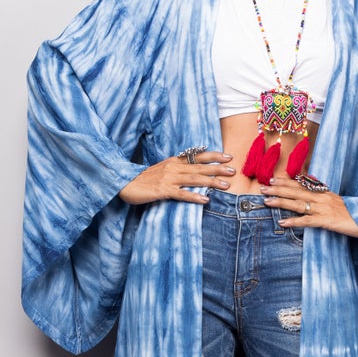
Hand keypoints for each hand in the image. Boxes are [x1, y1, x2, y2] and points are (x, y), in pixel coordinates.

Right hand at [119, 151, 234, 204]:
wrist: (124, 183)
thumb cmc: (144, 179)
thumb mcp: (163, 170)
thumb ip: (178, 169)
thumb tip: (195, 171)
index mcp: (174, 161)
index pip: (197, 156)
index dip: (213, 156)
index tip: (228, 156)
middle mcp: (173, 167)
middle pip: (200, 167)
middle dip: (218, 169)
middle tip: (233, 170)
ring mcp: (168, 178)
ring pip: (194, 179)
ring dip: (211, 182)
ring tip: (225, 186)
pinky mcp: (162, 190)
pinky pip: (181, 194)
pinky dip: (194, 196)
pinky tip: (205, 200)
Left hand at [263, 176, 357, 237]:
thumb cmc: (353, 213)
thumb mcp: (337, 201)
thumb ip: (324, 196)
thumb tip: (311, 190)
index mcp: (324, 193)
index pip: (301, 184)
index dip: (286, 182)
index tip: (272, 179)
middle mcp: (322, 198)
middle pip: (296, 192)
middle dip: (278, 189)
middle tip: (262, 188)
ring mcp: (323, 209)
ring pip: (298, 203)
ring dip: (281, 202)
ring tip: (266, 201)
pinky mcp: (326, 221)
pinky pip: (307, 221)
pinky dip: (294, 222)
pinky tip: (282, 223)